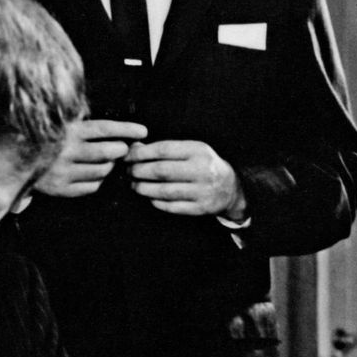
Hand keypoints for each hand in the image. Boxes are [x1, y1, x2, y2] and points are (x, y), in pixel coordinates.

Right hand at [35, 119, 147, 197]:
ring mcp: (63, 172)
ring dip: (109, 166)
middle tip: (121, 149)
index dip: (126, 129)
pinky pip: (93, 187)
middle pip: (107, 152)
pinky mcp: (61, 189)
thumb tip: (127, 138)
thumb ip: (92, 130)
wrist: (17, 162)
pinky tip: (91, 173)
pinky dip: (98, 180)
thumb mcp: (66, 127)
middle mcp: (65, 151)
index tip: (143, 131)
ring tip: (104, 161)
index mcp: (68, 131)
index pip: (104, 128)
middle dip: (120, 150)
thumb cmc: (52, 141)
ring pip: (102, 171)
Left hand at [125, 139, 246, 219]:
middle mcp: (202, 170)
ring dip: (143, 188)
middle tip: (128, 172)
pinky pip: (172, 207)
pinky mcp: (201, 208)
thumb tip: (134, 148)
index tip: (126, 156)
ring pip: (164, 191)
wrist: (231, 187)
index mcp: (198, 150)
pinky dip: (156, 202)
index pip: (163, 150)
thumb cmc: (202, 164)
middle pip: (161, 171)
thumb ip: (164, 149)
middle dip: (138, 171)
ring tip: (134, 185)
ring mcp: (202, 191)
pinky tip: (148, 197)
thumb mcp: (190, 150)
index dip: (140, 153)